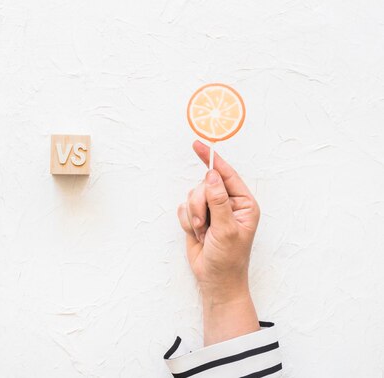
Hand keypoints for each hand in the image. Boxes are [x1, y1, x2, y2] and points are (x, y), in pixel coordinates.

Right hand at [177, 140, 259, 344]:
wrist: (215, 281)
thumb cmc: (229, 259)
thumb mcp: (226, 229)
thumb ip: (218, 200)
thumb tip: (211, 176)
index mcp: (243, 203)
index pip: (226, 175)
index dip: (212, 160)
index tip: (198, 146)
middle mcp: (228, 203)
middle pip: (204, 185)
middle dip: (200, 205)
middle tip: (204, 224)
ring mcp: (212, 210)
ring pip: (192, 196)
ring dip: (193, 216)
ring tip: (202, 233)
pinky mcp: (197, 217)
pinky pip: (183, 207)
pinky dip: (186, 222)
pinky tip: (196, 235)